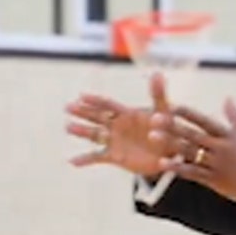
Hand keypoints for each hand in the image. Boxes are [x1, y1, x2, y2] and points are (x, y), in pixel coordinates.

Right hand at [66, 73, 182, 175]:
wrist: (167, 153)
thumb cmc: (165, 129)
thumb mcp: (164, 112)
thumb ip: (158, 94)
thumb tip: (157, 73)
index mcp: (126, 114)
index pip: (108, 105)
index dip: (95, 100)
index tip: (82, 96)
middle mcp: (116, 126)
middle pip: (96, 117)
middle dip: (82, 112)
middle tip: (68, 107)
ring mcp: (114, 141)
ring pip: (94, 135)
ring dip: (81, 131)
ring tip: (68, 127)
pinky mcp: (114, 156)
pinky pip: (97, 157)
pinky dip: (85, 159)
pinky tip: (72, 161)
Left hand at [152, 98, 235, 205]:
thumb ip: (235, 116)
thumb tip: (227, 99)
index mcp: (228, 135)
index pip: (205, 121)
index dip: (189, 114)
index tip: (173, 106)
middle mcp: (220, 148)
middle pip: (193, 135)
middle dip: (173, 126)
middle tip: (154, 118)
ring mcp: (216, 165)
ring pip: (190, 153)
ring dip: (170, 144)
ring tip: (152, 137)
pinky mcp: (215, 181)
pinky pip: (193, 173)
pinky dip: (178, 168)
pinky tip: (162, 163)